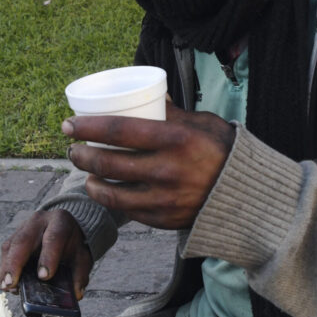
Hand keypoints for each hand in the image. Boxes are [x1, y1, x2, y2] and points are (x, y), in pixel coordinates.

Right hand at [0, 210, 91, 299]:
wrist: (64, 229)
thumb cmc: (72, 244)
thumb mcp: (82, 256)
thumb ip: (80, 274)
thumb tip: (76, 294)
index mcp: (60, 221)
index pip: (54, 237)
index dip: (48, 257)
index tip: (44, 277)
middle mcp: (40, 220)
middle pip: (24, 239)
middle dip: (16, 262)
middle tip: (12, 283)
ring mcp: (24, 227)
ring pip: (11, 246)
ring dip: (7, 268)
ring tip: (8, 286)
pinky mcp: (13, 236)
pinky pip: (6, 251)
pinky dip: (5, 268)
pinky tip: (7, 282)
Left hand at [62, 102, 234, 229]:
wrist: (247, 194)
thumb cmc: (223, 150)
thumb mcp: (202, 123)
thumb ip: (174, 113)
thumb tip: (151, 96)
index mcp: (175, 139)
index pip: (118, 130)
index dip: (87, 127)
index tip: (69, 124)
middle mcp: (166, 170)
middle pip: (108, 163)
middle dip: (82, 155)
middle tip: (73, 148)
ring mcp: (164, 199)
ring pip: (111, 193)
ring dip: (91, 181)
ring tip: (86, 172)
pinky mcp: (163, 220)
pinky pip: (128, 211)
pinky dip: (112, 200)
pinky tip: (105, 192)